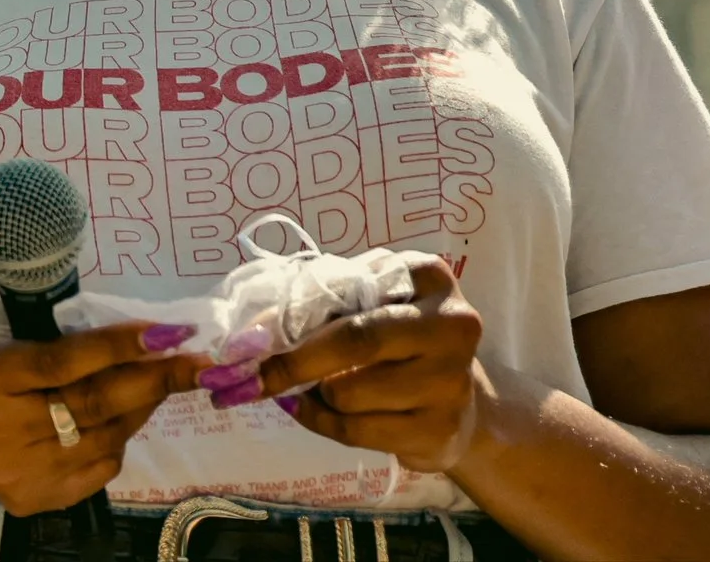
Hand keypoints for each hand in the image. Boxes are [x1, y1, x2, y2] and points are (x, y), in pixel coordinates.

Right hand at [0, 312, 203, 516]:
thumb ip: (51, 328)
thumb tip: (130, 328)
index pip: (58, 362)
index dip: (115, 348)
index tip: (167, 333)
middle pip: (90, 405)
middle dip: (153, 379)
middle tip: (198, 360)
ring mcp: (15, 470)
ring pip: (104, 438)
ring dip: (144, 406)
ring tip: (165, 379)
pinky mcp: (33, 498)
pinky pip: (100, 468)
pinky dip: (121, 437)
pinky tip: (124, 414)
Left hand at [257, 257, 485, 471]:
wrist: (460, 402)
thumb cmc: (397, 337)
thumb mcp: (368, 300)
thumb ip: (322, 300)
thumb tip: (255, 328)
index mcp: (427, 276)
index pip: (348, 288)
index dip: (295, 310)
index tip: (249, 334)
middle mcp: (450, 326)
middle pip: (354, 341)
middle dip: (293, 360)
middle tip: (252, 374)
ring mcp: (451, 382)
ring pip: (348, 393)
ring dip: (313, 395)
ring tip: (311, 388)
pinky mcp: (440, 431)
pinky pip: (356, 432)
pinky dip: (323, 422)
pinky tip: (318, 411)